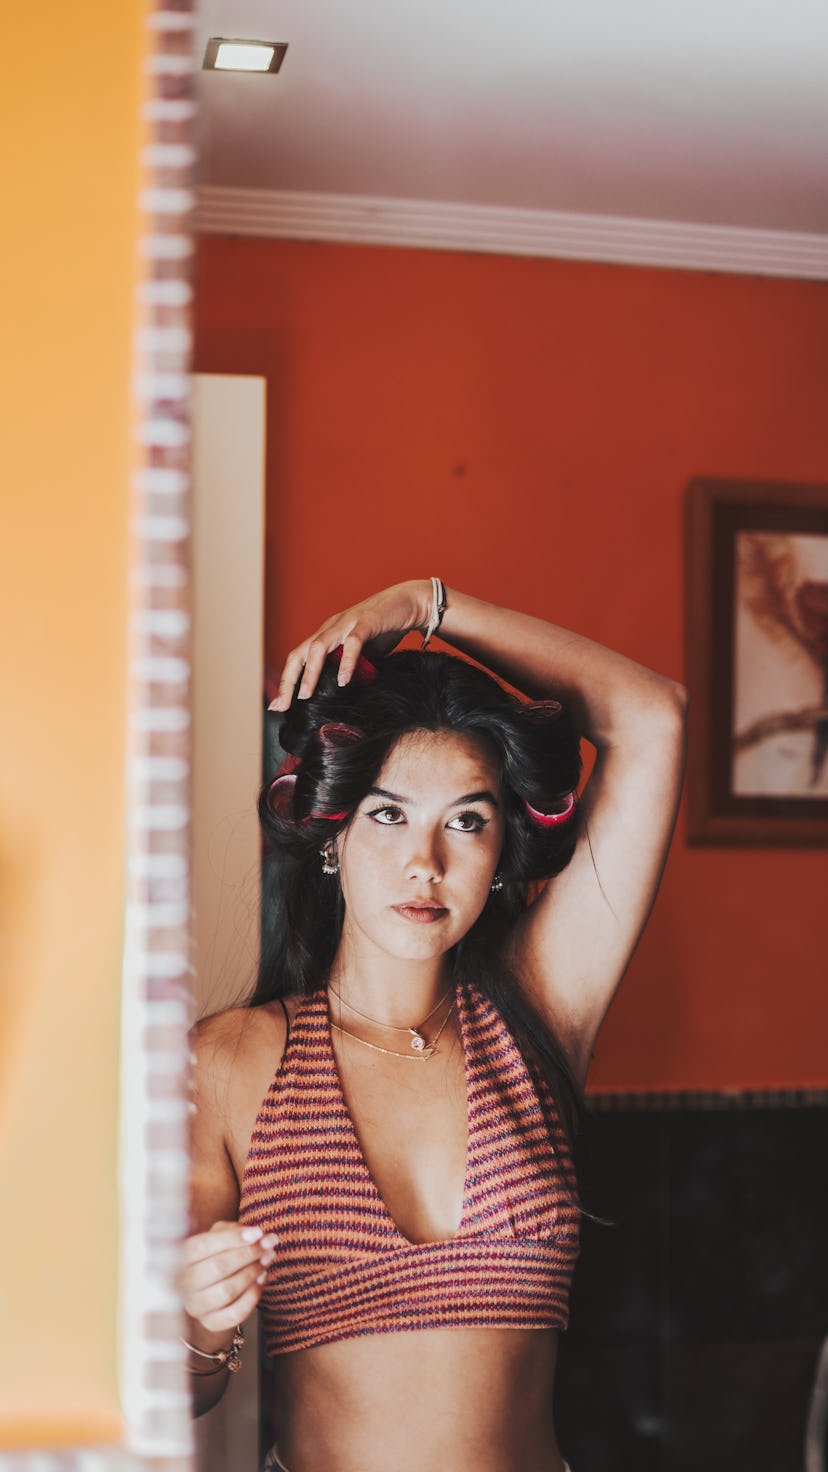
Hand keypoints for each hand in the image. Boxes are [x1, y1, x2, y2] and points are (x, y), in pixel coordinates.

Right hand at [179, 1220, 276, 1337]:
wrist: (209, 1289)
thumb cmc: (215, 1255)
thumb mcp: (218, 1236)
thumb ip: (232, 1230)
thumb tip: (255, 1234)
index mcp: (181, 1256)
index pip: (203, 1246)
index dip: (232, 1238)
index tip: (258, 1233)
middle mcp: (183, 1283)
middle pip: (217, 1268)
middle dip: (248, 1254)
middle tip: (269, 1245)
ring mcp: (195, 1305)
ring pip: (226, 1291)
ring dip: (252, 1273)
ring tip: (267, 1260)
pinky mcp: (210, 1323)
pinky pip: (235, 1313)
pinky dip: (253, 1296)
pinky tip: (261, 1280)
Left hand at [270, 579, 432, 710]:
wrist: (410, 603)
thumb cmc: (385, 630)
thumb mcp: (363, 655)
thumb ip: (349, 669)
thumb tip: (341, 696)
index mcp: (326, 635)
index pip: (298, 659)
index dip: (286, 682)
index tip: (278, 706)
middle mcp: (330, 628)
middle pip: (299, 654)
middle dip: (288, 681)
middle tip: (283, 706)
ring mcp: (346, 623)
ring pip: (319, 647)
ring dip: (310, 672)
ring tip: (306, 696)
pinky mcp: (366, 622)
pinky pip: (353, 643)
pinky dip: (346, 662)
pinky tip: (343, 680)